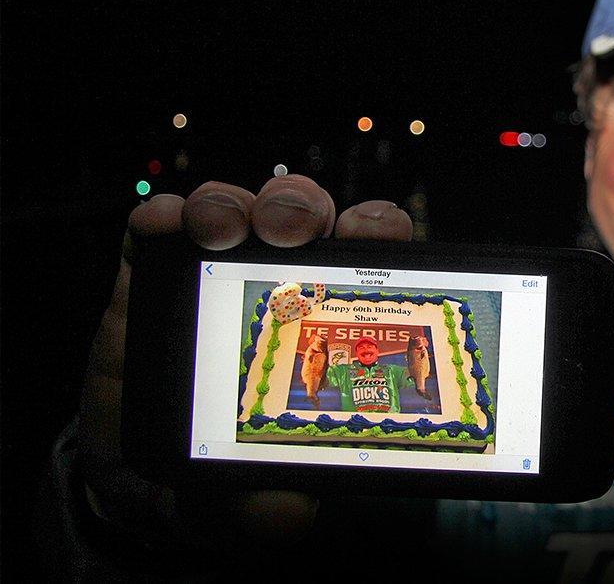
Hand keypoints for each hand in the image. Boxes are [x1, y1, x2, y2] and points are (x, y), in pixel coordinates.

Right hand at [79, 175, 411, 551]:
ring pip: (242, 208)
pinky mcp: (153, 271)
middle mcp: (277, 286)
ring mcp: (213, 272)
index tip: (378, 238)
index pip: (366, 262)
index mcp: (324, 324)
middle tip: (298, 231)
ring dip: (241, 204)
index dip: (379, 238)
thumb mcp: (244, 503)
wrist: (129, 474)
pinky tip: (170, 225)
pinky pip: (161, 225)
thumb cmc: (213, 472)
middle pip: (309, 220)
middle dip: (308, 209)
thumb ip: (266, 507)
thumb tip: (289, 513)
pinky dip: (167, 215)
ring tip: (229, 229)